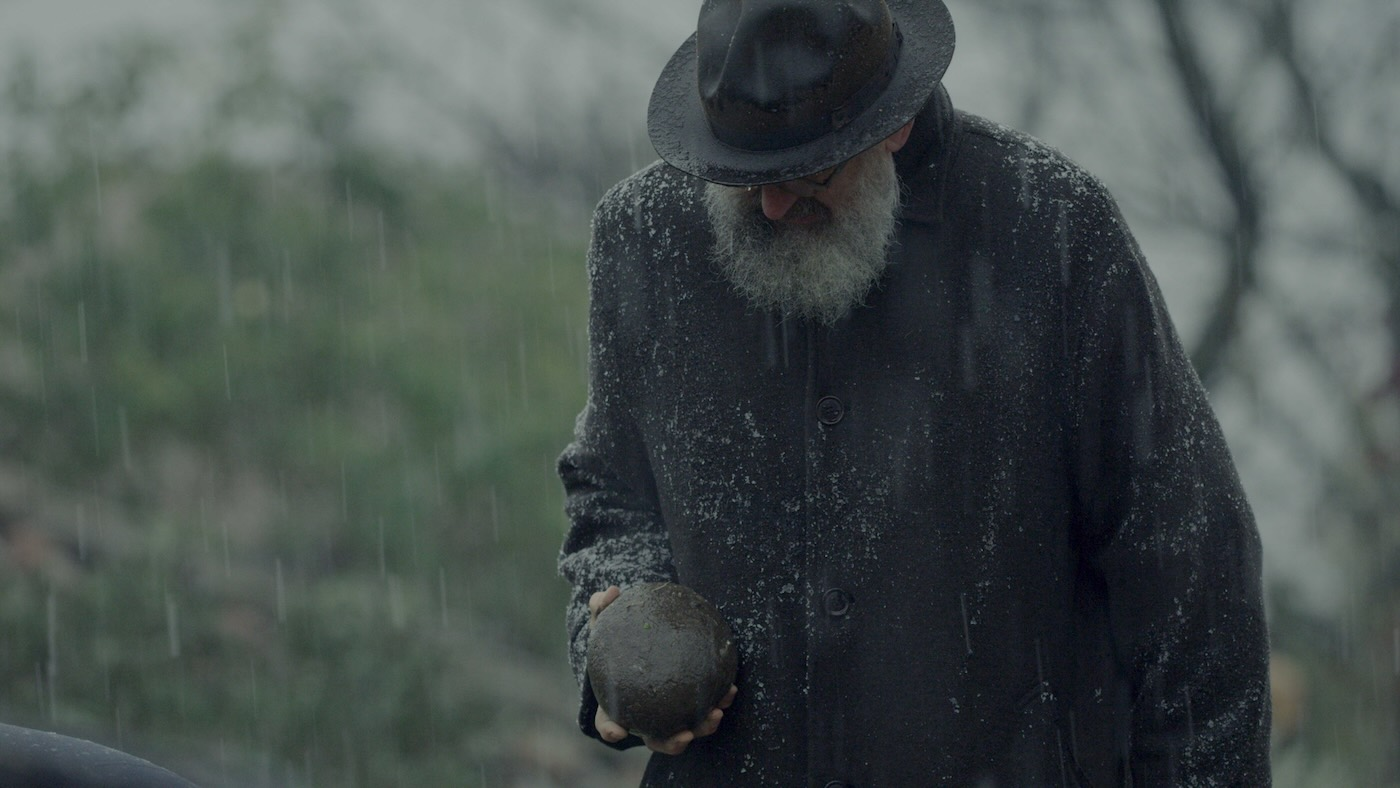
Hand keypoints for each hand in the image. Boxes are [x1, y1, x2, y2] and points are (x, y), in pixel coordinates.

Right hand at [588, 586, 737, 754]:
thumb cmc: (618, 641)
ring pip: (685, 731)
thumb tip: (608, 592)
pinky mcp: (690, 706)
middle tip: (684, 735)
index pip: (609, 724)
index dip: (612, 730)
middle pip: (656, 739)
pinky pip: (705, 708)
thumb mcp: (605, 624)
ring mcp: (669, 716)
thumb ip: (602, 608)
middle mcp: (644, 719)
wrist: (639, 647)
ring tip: (716, 713)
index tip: (618, 732)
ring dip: (702, 727)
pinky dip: (718, 701)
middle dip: (671, 742)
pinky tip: (730, 688)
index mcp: (617, 707)